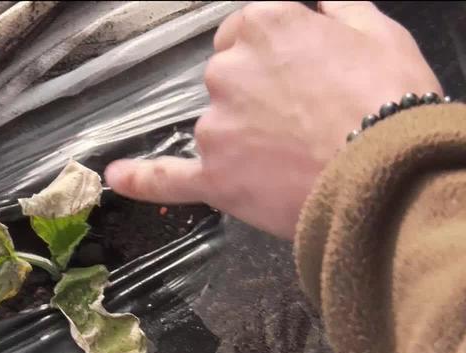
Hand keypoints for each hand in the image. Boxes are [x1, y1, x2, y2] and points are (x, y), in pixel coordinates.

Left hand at [104, 1, 441, 238]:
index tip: (296, 68)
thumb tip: (316, 6)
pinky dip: (141, 179)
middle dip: (260, 93)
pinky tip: (118, 177)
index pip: (248, 28)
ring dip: (247, 137)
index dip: (275, 51)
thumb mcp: (378, 33)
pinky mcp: (214, 178)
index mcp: (264, 26)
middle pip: (228, 75)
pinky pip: (165, 178)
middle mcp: (228, 71)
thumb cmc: (390, 105)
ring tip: (299, 155)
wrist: (388, 179)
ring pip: (218, 124)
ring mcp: (215, 127)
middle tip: (307, 117)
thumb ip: (335, 12)